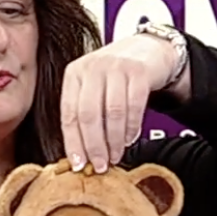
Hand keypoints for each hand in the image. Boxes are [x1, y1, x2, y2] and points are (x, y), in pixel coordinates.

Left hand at [60, 33, 185, 172]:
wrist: (148, 50)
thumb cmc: (116, 74)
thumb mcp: (93, 86)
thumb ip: (84, 112)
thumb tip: (80, 154)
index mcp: (74, 73)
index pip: (69, 113)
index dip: (73, 142)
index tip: (78, 163)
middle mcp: (93, 67)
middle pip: (88, 115)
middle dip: (94, 146)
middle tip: (99, 165)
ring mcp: (116, 67)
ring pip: (112, 113)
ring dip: (114, 141)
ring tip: (115, 156)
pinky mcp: (139, 71)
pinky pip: (134, 106)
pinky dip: (132, 128)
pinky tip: (129, 139)